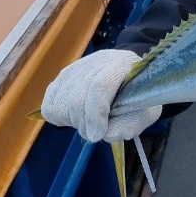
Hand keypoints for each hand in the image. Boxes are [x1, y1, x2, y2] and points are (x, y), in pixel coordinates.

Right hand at [41, 50, 160, 142]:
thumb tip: (107, 134)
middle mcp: (96, 61)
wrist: (128, 73)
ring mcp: (76, 67)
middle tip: (96, 132)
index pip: (100, 85)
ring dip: (73, 120)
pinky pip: (50, 104)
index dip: (96, 113)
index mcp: (123, 65)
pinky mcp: (62, 75)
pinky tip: (76, 114)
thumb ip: (131, 123)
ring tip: (89, 120)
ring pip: (61, 102)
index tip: (97, 135)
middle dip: (84, 123)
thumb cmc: (138, 95)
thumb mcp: (146, 111)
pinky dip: (60, 116)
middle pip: (76, 98)